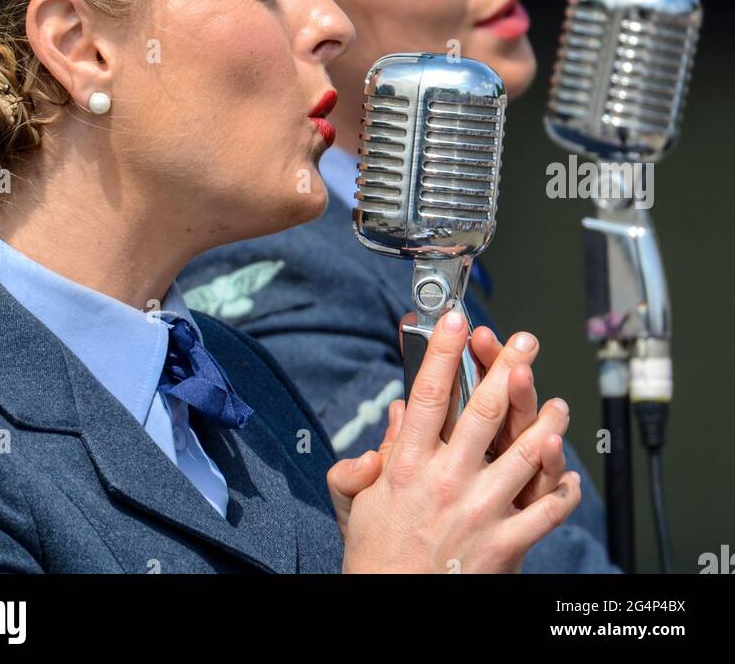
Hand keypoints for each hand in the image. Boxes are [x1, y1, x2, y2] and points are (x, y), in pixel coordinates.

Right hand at [332, 312, 580, 572]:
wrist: (394, 609)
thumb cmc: (376, 558)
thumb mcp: (358, 501)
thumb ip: (369, 455)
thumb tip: (395, 415)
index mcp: (407, 464)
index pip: (429, 394)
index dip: (444, 351)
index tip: (457, 320)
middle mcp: (446, 479)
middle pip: (485, 411)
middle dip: (509, 368)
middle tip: (526, 342)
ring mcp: (481, 510)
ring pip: (527, 453)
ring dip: (548, 424)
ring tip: (559, 405)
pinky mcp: (505, 544)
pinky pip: (546, 511)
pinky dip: (564, 493)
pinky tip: (571, 480)